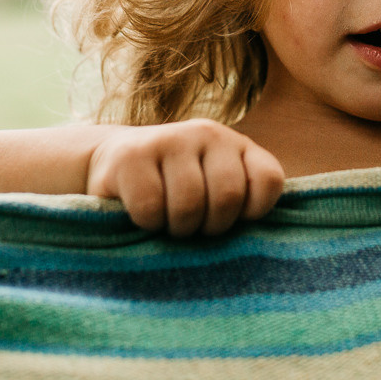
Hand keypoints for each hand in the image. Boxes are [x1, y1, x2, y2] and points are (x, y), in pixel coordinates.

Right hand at [85, 120, 285, 236]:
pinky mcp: (132, 154)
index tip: (233, 221)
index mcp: (237, 145)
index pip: (269, 179)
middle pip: (228, 197)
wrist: (111, 160)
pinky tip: (142, 215)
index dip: (254, 212)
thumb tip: (257, 245)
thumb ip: (240, 203)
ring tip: (168, 223)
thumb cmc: (174, 190)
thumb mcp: (214, 189)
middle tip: (194, 227)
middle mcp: (209, 133)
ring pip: (189, 204)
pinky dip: (148, 224)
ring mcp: (170, 138)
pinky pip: (151, 207)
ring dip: (178, 228)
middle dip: (210, 226)